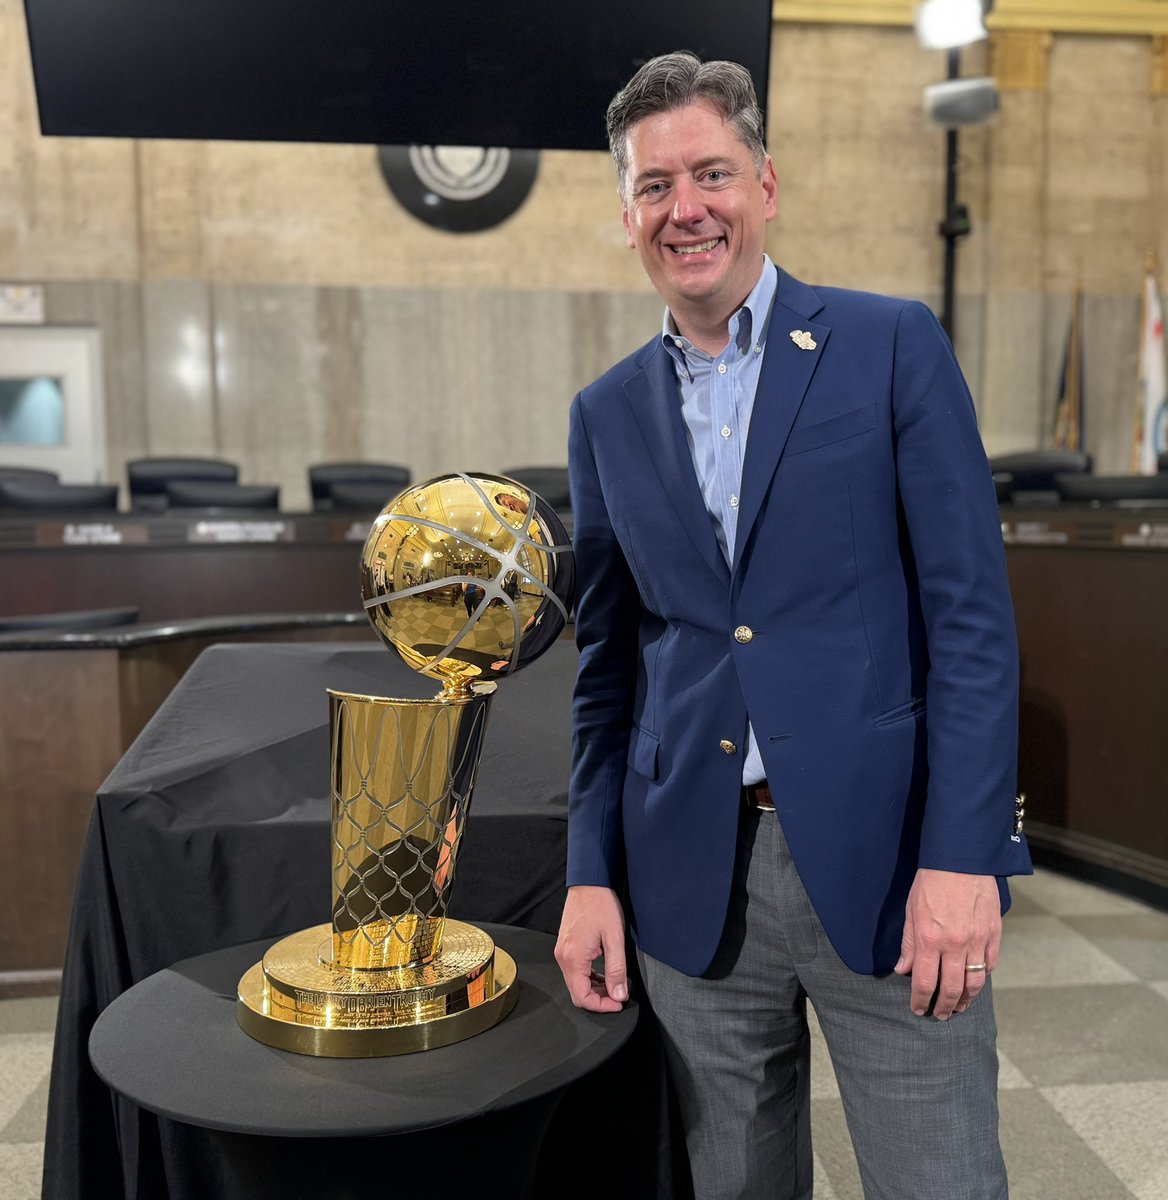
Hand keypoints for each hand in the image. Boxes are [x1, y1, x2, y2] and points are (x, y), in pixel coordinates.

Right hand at [554, 885, 627, 1012]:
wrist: (589, 882)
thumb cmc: (601, 905)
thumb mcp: (614, 938)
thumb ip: (617, 970)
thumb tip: (619, 995)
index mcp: (573, 959)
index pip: (582, 998)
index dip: (602, 1006)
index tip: (619, 1002)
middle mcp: (563, 957)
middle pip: (577, 993)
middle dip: (598, 999)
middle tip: (619, 994)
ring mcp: (562, 951)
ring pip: (576, 982)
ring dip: (594, 988)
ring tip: (614, 982)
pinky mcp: (565, 946)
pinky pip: (575, 970)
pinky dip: (589, 976)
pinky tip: (604, 971)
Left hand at [894, 868, 1000, 1019]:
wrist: (960, 859)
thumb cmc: (930, 882)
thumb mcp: (911, 911)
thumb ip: (909, 943)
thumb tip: (903, 969)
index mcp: (929, 939)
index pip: (924, 982)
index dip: (920, 1001)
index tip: (918, 1009)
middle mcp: (955, 944)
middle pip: (952, 989)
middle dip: (944, 1007)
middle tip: (940, 1015)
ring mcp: (978, 940)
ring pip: (975, 983)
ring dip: (966, 1000)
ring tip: (959, 1007)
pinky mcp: (994, 934)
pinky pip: (991, 964)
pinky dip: (983, 977)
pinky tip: (975, 982)